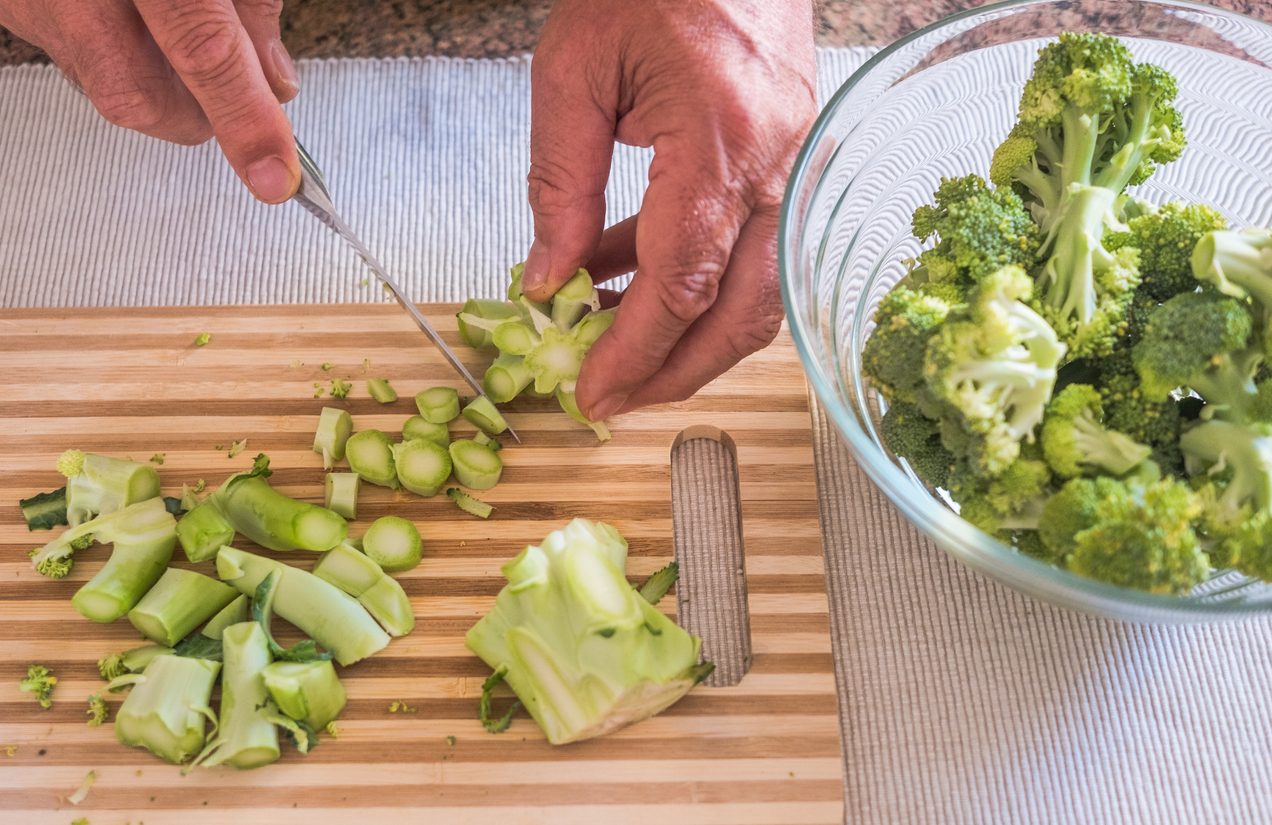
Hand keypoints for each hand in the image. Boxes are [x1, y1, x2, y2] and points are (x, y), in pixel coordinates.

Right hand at [0, 0, 299, 202]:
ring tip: (181, 31)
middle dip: (204, 112)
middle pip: (141, 95)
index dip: (245, 119)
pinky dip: (127, 58)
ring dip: (166, 85)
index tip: (274, 178)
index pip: (201, 48)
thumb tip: (276, 81)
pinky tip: (139, 23)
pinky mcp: (13, 8)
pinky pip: (81, 62)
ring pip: (111, 89)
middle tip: (241, 89)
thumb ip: (253, 5)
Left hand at [522, 0, 816, 419]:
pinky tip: (622, 281)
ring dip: (688, 337)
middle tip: (616, 400)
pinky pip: (746, 248)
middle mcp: (775, 168)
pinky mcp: (787, 163)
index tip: (595, 394)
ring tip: (615, 349)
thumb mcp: (574, 71)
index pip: (680, 285)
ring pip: (755, 295)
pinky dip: (690, 279)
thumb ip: (558, 185)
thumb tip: (548, 281)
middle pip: (738, 314)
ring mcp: (792, 168)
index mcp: (722, 143)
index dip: (636, 353)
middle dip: (675, 372)